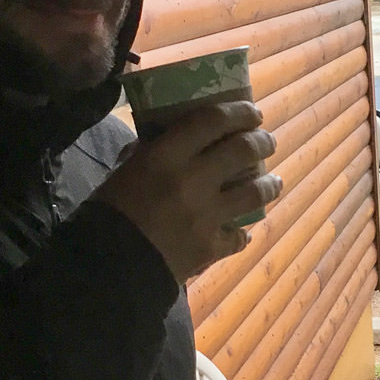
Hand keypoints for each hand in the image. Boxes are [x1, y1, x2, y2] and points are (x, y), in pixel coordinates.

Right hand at [92, 101, 280, 283]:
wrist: (105, 268)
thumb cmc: (107, 212)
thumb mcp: (124, 170)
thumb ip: (149, 152)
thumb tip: (166, 137)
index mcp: (166, 155)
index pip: (213, 120)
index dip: (239, 112)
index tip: (252, 112)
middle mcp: (193, 179)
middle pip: (244, 150)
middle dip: (263, 142)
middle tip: (267, 141)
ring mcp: (206, 214)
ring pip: (255, 192)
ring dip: (269, 184)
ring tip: (274, 182)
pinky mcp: (210, 246)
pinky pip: (238, 237)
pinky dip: (242, 234)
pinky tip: (244, 232)